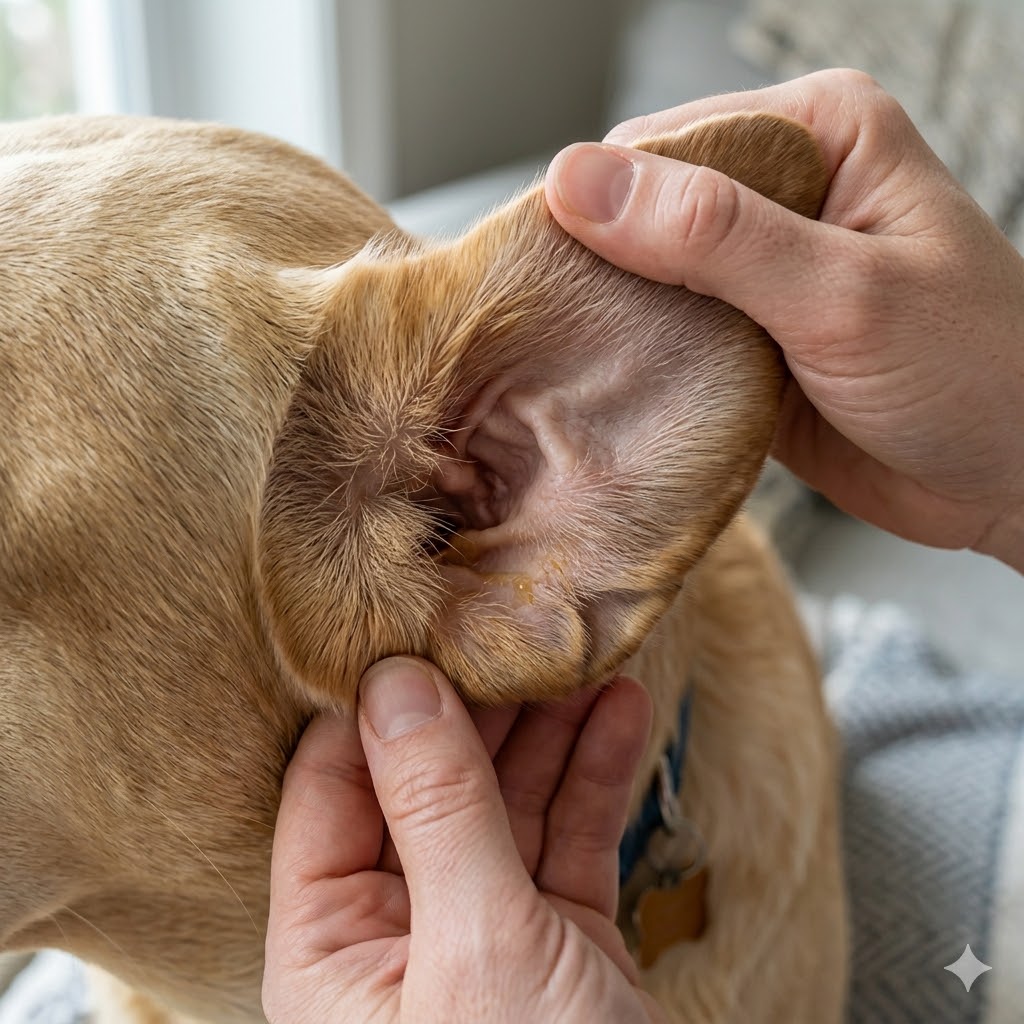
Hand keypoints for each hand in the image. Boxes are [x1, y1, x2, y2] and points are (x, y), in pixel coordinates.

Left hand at [263, 657, 666, 1023]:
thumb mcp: (478, 947)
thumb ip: (437, 809)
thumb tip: (392, 685)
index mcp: (331, 948)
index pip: (331, 790)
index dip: (375, 705)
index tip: (420, 622)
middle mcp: (399, 934)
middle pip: (429, 784)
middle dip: (480, 705)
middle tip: (517, 625)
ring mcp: (484, 933)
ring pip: (507, 801)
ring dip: (549, 727)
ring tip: (582, 651)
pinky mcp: (557, 941)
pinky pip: (568, 837)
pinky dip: (596, 774)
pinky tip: (623, 710)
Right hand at [544, 68, 1023, 571]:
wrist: (1011, 479)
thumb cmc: (970, 374)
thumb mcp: (841, 293)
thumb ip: (713, 235)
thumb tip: (581, 182)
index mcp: (819, 133)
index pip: (665, 143)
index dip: (600, 202)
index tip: (544, 267)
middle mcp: (785, 190)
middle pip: (647, 210)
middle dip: (601, 267)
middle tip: (556, 327)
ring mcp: (763, 270)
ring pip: (649, 279)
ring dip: (617, 321)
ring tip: (574, 361)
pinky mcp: (747, 336)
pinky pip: (669, 337)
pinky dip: (641, 362)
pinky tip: (615, 386)